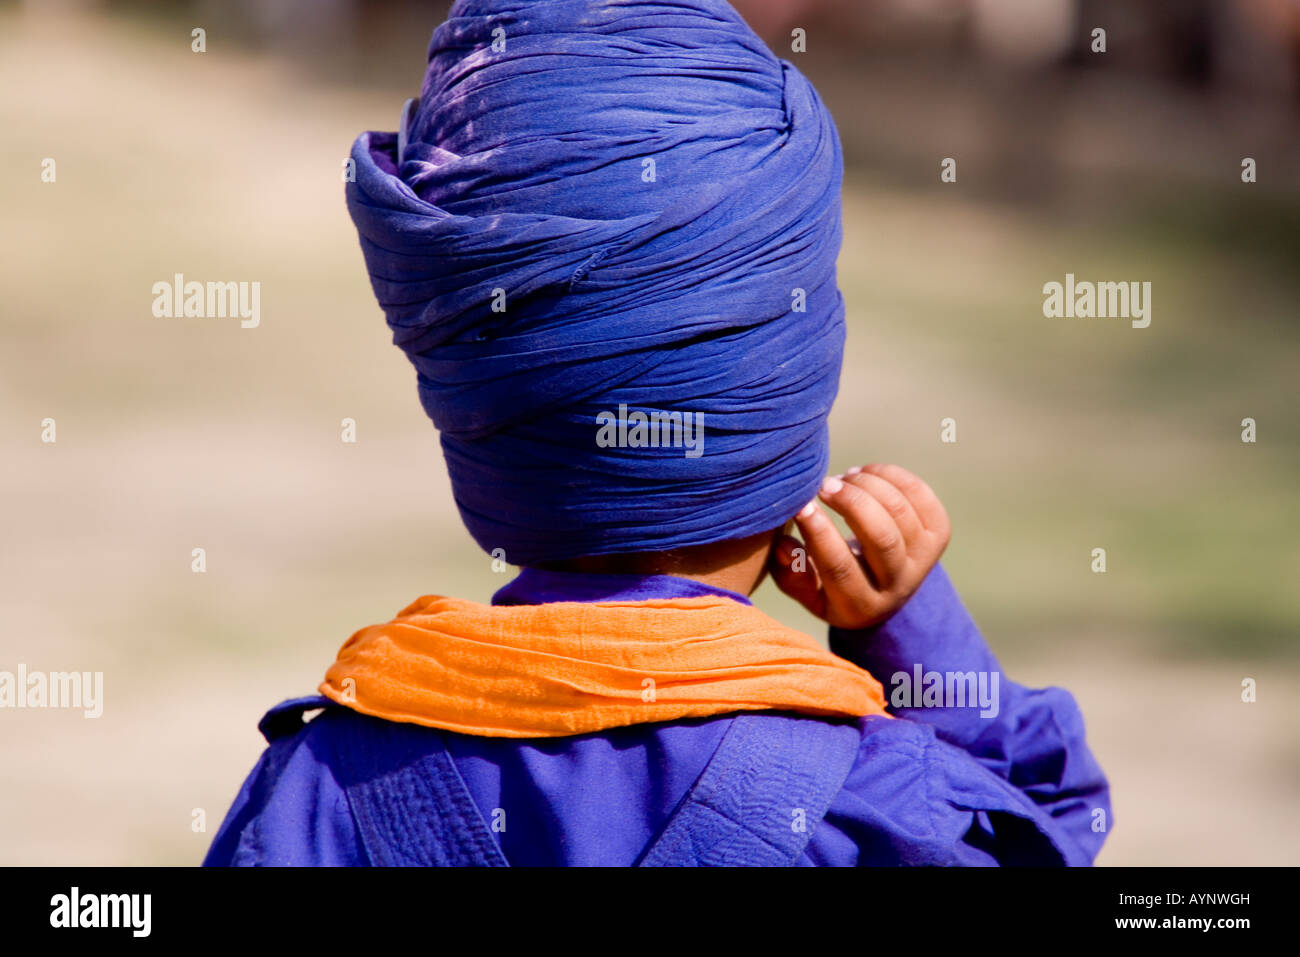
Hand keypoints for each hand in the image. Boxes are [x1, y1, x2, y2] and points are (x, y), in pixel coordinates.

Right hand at [769, 464, 950, 629]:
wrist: (883, 588)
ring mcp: (924, 559)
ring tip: (843, 477)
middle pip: (882, 539)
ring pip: (901, 512)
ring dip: (869, 485)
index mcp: (860, 605)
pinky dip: (890, 475)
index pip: (840, 568)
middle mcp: (898, 585)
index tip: (801, 504)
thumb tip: (783, 544)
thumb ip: (790, 572)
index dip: (819, 533)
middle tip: (825, 485)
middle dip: (852, 503)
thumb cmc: (832, 585)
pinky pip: (920, 495)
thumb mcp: (808, 591)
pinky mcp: (938, 533)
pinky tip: (866, 472)